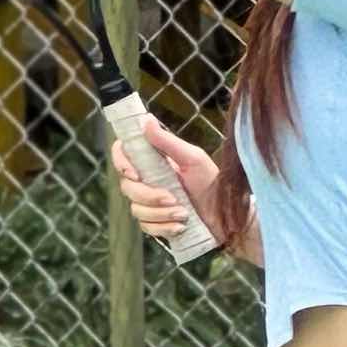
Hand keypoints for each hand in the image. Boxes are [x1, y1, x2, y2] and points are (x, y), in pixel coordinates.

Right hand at [111, 114, 223, 244]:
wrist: (225, 215)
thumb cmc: (211, 182)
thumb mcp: (192, 158)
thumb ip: (167, 141)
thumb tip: (145, 119)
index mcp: (152, 160)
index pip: (122, 154)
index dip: (121, 163)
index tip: (135, 174)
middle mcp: (147, 179)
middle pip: (127, 187)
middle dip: (150, 196)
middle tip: (173, 198)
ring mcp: (149, 202)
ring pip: (137, 210)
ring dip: (161, 213)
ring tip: (184, 213)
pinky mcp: (155, 223)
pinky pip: (147, 227)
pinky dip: (164, 227)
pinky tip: (181, 226)